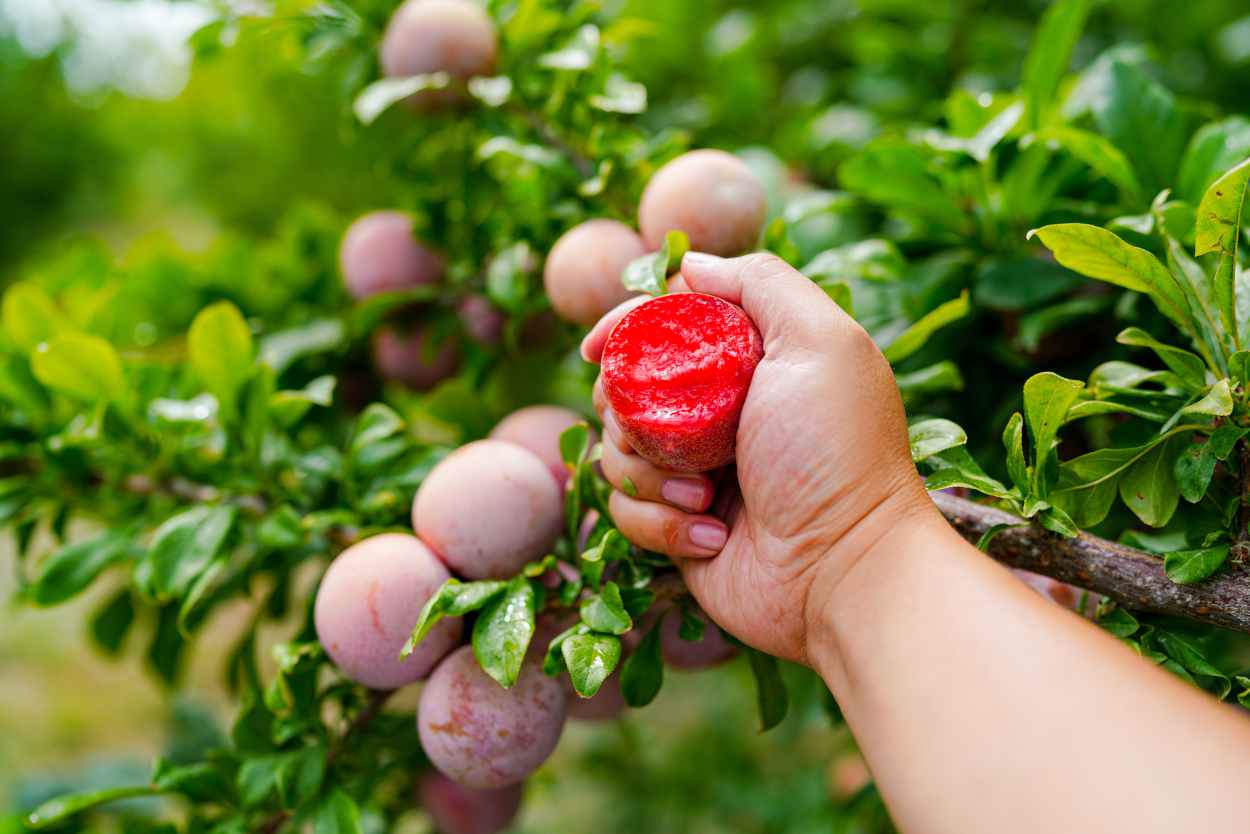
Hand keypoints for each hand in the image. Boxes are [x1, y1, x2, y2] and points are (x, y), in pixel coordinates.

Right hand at [582, 251, 938, 663]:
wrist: (845, 571)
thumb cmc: (835, 453)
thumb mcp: (818, 341)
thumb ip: (761, 282)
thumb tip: (691, 264)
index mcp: (752, 363)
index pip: (665, 326)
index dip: (624, 329)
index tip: (596, 346)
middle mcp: (722, 414)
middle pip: (626, 388)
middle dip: (626, 408)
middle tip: (652, 427)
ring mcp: (699, 472)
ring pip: (617, 452)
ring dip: (650, 473)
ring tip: (704, 494)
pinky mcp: (682, 527)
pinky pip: (627, 511)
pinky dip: (661, 522)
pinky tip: (713, 535)